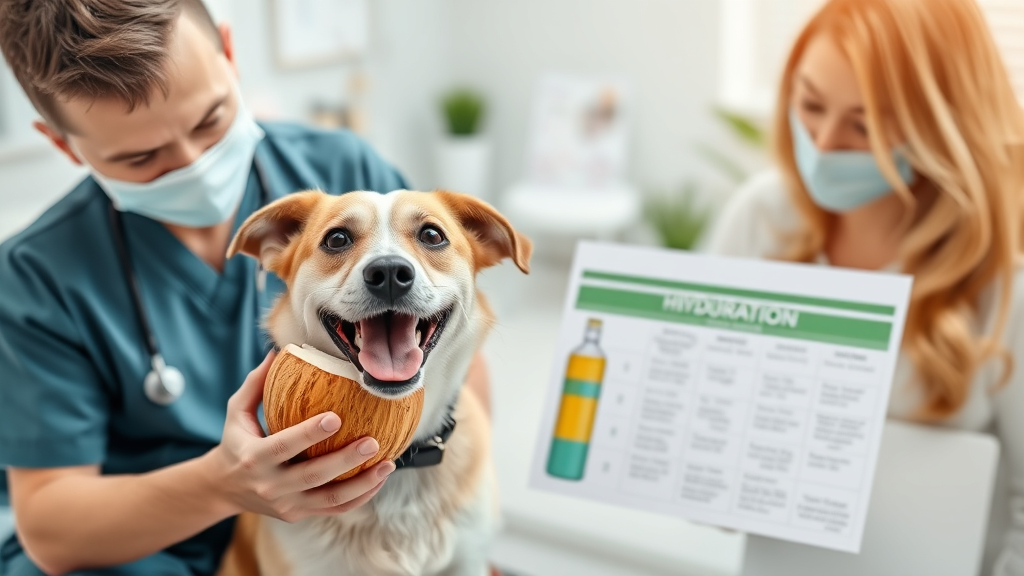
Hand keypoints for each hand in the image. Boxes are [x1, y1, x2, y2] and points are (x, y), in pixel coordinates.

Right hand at [203, 351, 394, 521]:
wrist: (224, 488)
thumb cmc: (236, 441)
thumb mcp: (236, 412)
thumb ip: (256, 383)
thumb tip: (278, 350)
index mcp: (253, 458)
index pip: (283, 446)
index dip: (309, 434)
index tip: (336, 417)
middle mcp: (270, 485)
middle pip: (312, 476)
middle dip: (345, 461)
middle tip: (373, 442)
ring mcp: (286, 504)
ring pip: (329, 499)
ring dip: (362, 483)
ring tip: (388, 464)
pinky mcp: (299, 514)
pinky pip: (335, 509)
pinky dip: (361, 497)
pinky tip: (380, 478)